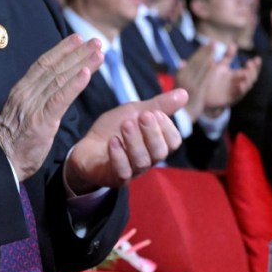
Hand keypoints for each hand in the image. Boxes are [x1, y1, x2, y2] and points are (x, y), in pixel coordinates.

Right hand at [0, 34, 102, 180]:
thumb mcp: (22, 112)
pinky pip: (60, 99)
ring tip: (99, 53)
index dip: (62, 49)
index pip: (44, 63)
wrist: (0, 162)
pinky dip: (75, 84)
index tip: (78, 39)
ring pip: (60, 79)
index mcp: (22, 89)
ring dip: (82, 63)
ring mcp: (33, 106)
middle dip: (77, 52)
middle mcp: (27, 93)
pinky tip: (87, 73)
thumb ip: (36, 98)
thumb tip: (53, 87)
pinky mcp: (41, 121)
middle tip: (96, 42)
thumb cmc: (14, 141)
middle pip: (55, 67)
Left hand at [65, 89, 186, 192]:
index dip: (166, 127)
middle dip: (152, 133)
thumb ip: (158, 105)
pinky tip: (113, 141)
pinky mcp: (114, 178)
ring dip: (135, 141)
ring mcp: (132, 171)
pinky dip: (119, 155)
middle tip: (143, 116)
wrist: (86, 145)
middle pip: (160, 152)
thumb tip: (185, 93)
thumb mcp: (135, 111)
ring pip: (142, 161)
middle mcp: (148, 160)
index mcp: (156, 144)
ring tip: (126, 124)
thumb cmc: (114, 129)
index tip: (154, 112)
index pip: (173, 141)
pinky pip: (122, 172)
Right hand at [175, 43, 215, 119]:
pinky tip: (214, 63)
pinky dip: (208, 70)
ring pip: (201, 68)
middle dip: (206, 52)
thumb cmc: (180, 103)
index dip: (201, 52)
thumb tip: (182, 62)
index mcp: (180, 76)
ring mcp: (190, 86)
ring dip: (208, 57)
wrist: (181, 119)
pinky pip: (204, 79)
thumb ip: (181, 74)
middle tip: (214, 42)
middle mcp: (184, 79)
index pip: (192, 61)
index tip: (208, 44)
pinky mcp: (197, 93)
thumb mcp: (178, 87)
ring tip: (216, 47)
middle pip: (197, 63)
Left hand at [202, 44, 259, 112]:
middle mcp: (238, 83)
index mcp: (236, 75)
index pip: (250, 69)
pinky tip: (241, 84)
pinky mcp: (231, 99)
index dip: (255, 65)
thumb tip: (233, 44)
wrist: (202, 95)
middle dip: (253, 71)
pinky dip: (241, 90)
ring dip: (249, 79)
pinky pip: (238, 95)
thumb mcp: (220, 66)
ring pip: (247, 86)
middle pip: (251, 77)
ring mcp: (235, 91)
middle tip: (250, 64)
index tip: (257, 58)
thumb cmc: (211, 79)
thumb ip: (227, 56)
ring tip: (246, 72)